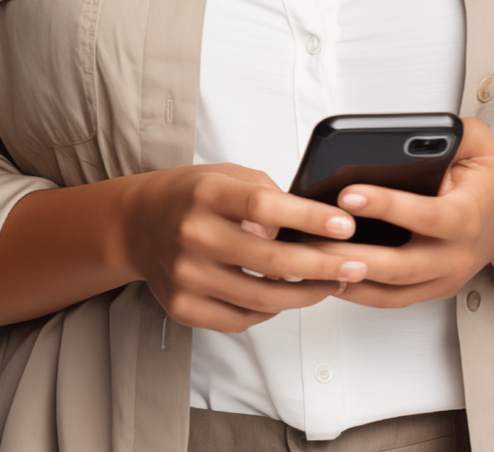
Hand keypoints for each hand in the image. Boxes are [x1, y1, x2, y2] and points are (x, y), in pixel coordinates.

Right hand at [121, 163, 371, 332]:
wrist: (137, 224)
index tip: (345, 225)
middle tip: (356, 264)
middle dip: (322, 266)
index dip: (308, 219)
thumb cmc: (193, 195)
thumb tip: (313, 226)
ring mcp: (186, 276)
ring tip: (333, 283)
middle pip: (270, 261)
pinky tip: (289, 297)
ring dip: (306, 294)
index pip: (264, 207)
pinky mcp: (182, 307)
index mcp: (208, 194)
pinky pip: (240, 319)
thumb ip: (268, 196)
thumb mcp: (229, 176)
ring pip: (261, 299)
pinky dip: (271, 311)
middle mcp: (193, 235)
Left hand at [311, 118, 493, 308]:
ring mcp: (443, 278)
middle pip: (404, 266)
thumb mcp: (478, 144)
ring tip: (312, 260)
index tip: (349, 194)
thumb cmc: (485, 178)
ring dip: (350, 278)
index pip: (426, 215)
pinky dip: (358, 292)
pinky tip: (329, 275)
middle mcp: (457, 254)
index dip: (387, 206)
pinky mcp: (430, 290)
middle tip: (316, 240)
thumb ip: (453, 132)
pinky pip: (391, 300)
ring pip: (392, 290)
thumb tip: (414, 130)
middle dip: (356, 254)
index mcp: (468, 216)